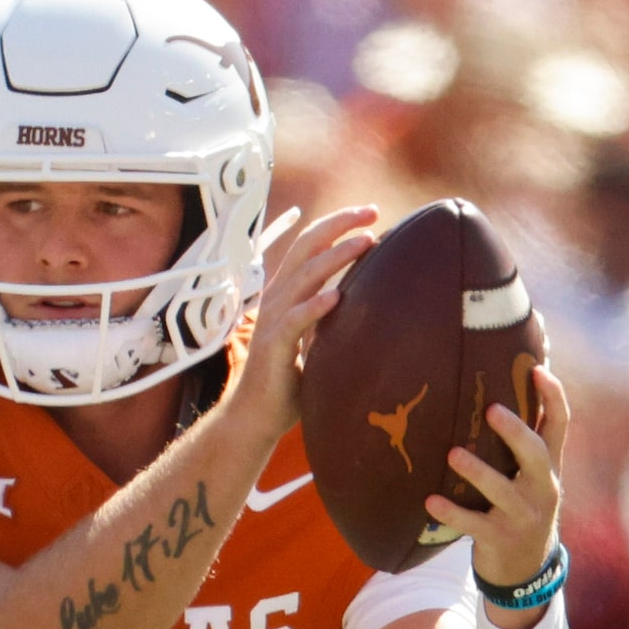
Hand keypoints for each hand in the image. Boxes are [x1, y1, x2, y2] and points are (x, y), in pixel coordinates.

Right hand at [219, 205, 378, 439]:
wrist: (256, 416)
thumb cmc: (289, 379)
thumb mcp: (315, 338)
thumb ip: (332, 316)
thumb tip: (369, 301)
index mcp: (286, 293)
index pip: (310, 245)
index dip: (337, 224)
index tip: (371, 213)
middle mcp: (277, 299)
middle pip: (305, 248)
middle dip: (339, 225)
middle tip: (372, 212)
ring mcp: (272, 321)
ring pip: (303, 276)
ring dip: (336, 257)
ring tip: (366, 241)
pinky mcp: (273, 346)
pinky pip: (294, 321)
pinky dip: (314, 305)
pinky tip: (336, 296)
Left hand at [426, 362, 570, 607]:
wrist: (526, 567)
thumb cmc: (520, 508)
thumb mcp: (531, 478)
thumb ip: (523, 446)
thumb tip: (500, 395)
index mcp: (549, 468)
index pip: (560, 426)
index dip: (554, 397)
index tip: (538, 368)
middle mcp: (543, 489)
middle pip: (536, 455)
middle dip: (516, 432)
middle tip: (491, 409)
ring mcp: (523, 515)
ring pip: (503, 491)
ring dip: (478, 472)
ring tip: (452, 454)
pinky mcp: (501, 539)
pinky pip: (473, 524)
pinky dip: (452, 513)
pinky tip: (430, 501)